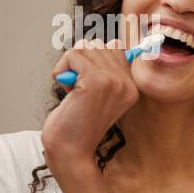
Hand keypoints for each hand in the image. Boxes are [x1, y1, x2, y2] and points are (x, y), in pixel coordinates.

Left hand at [43, 28, 140, 174]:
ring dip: (68, 65)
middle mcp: (128, 83)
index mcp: (131, 87)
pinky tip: (66, 90)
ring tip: (71, 89)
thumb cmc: (76, 124)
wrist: (70, 150)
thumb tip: (98, 42)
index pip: (115, 46)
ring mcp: (114, 81)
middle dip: (78, 60)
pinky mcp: (96, 81)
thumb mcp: (96, 94)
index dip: (92, 57)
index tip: (84, 79)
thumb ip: (102, 70)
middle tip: (76, 87)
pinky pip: (73, 55)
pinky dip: (61, 69)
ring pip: (85, 47)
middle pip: (98, 44)